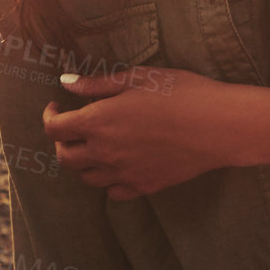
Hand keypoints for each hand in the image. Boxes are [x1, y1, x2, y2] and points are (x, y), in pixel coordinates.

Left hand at [42, 65, 248, 200]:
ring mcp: (125, 174)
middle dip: (62, 140)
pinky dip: (108, 180)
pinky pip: (113, 192)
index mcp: (98, 122)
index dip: (49, 116)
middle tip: (74, 125)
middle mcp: (105, 153)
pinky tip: (118, 163)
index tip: (57, 105)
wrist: (219, 126)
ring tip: (95, 143)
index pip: (54, 129)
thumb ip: (97, 84)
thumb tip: (66, 82)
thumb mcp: (137, 78)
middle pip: (64, 157)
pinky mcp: (145, 186)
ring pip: (86, 177)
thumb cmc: (180, 93)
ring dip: (83, 161)